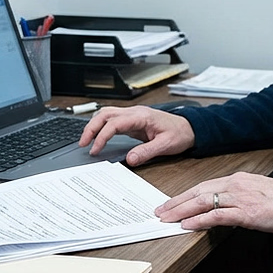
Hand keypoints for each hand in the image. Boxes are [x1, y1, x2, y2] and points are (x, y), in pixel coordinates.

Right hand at [78, 105, 194, 166]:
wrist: (190, 128)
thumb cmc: (180, 133)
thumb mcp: (166, 145)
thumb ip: (147, 152)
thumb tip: (129, 159)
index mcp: (141, 116)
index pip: (114, 123)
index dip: (102, 136)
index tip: (95, 149)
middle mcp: (135, 112)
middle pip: (105, 114)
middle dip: (91, 127)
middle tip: (82, 144)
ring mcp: (133, 115)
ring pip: (107, 114)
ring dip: (94, 125)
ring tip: (86, 141)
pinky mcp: (133, 120)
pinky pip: (112, 120)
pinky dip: (101, 126)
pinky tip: (97, 136)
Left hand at [157, 172, 272, 233]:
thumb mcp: (260, 195)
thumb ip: (241, 199)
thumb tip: (227, 210)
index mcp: (240, 180)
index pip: (205, 186)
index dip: (185, 195)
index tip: (172, 203)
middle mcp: (237, 185)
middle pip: (198, 191)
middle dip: (176, 202)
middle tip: (160, 211)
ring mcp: (241, 198)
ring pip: (203, 202)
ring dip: (181, 211)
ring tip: (167, 219)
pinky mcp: (247, 213)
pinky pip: (217, 215)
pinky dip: (200, 220)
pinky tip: (188, 226)